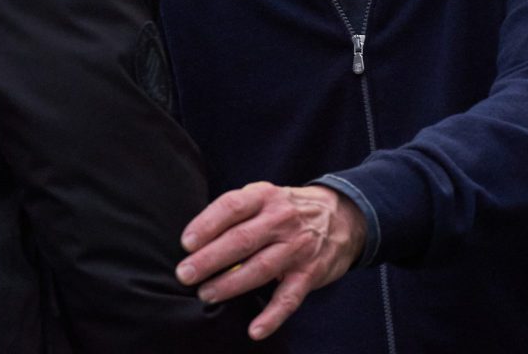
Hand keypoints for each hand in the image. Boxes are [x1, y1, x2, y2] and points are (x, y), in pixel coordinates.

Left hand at [176, 181, 365, 340]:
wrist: (342, 216)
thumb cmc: (287, 209)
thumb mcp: (264, 196)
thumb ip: (235, 211)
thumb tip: (193, 238)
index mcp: (265, 196)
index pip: (233, 207)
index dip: (207, 224)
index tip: (186, 243)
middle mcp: (282, 220)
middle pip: (242, 239)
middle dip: (210, 258)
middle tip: (185, 274)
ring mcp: (297, 247)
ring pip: (260, 268)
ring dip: (230, 284)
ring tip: (206, 295)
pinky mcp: (310, 273)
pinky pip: (289, 298)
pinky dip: (273, 316)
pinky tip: (255, 330)